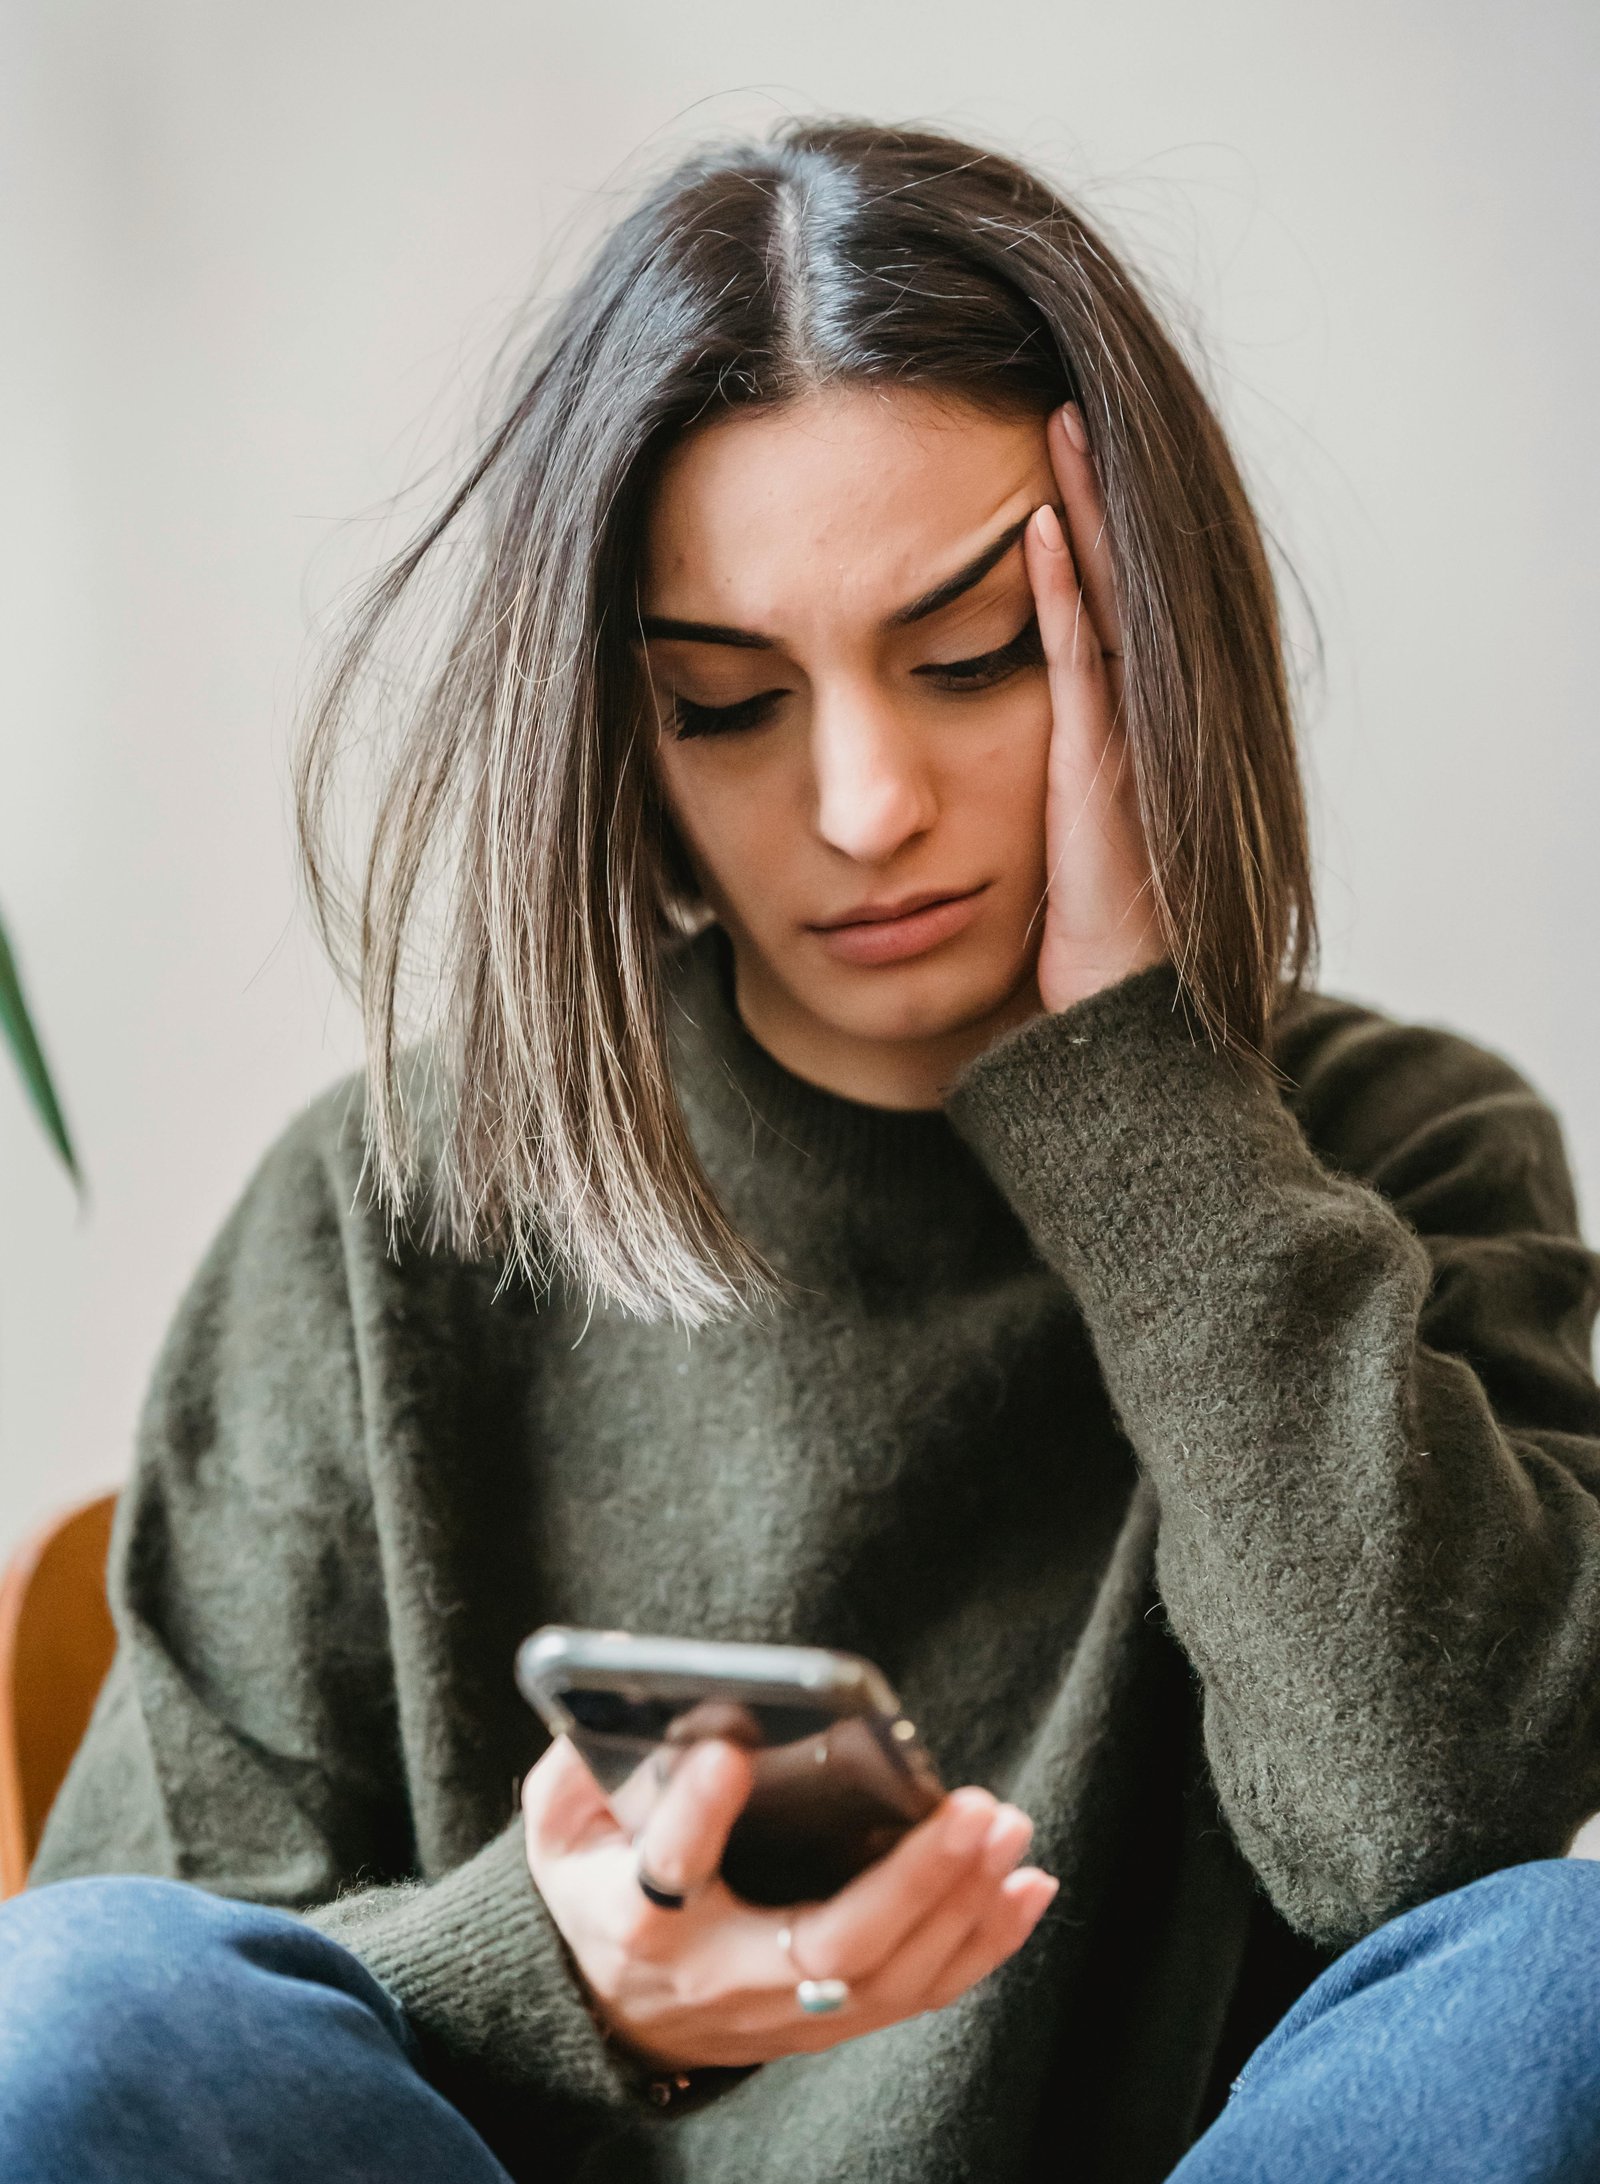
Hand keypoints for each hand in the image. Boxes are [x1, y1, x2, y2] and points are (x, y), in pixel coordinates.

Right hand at [521, 1735, 1057, 2072]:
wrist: (611, 2012)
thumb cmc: (597, 1884)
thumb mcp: (565, 1825)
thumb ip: (585, 1764)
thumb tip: (642, 1697)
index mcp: (632, 1920)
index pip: (666, 1871)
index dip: (695, 1814)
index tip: (729, 1749)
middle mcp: (717, 1977)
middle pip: (825, 1946)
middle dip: (910, 1880)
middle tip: (971, 1808)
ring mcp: (782, 2012)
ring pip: (889, 1977)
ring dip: (962, 1904)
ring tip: (1009, 1827)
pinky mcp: (829, 2024)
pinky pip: (918, 1994)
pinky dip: (982, 1944)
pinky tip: (1026, 1886)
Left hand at [1023, 404, 1166, 1013]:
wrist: (1118, 1046)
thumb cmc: (1073, 970)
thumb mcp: (1037, 864)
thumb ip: (1013, 798)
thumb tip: (937, 766)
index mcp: (1110, 743)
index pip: (1090, 605)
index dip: (1069, 526)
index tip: (1029, 449)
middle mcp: (1129, 731)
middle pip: (1109, 579)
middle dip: (1084, 486)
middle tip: (1051, 389)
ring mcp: (1124, 750)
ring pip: (1102, 603)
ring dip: (1077, 509)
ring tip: (1051, 415)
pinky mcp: (1102, 779)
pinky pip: (1081, 666)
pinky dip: (1061, 594)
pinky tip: (1031, 521)